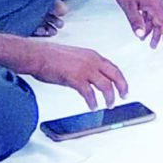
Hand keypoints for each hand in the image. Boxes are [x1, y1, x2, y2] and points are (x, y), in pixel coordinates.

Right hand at [13, 42, 128, 109]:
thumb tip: (91, 77)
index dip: (121, 79)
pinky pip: (89, 94)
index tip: (123, 87)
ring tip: (109, 105)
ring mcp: (85, 70)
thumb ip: (86, 65)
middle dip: (122, 88)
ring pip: (106, 86)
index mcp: (93, 56)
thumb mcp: (76, 57)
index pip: (113, 68)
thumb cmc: (51, 56)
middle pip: (115, 76)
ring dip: (109, 98)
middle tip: (124, 97)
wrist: (38, 55)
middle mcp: (92, 61)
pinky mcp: (75, 79)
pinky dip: (93, 102)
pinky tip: (93, 106)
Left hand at [105, 0, 162, 46]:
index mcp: (154, 3)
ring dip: (150, 25)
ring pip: (154, 14)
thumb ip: (136, 21)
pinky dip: (147, 16)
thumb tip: (141, 35)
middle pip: (160, 19)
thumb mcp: (128, 6)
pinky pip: (150, 7)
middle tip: (152, 44)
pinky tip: (140, 20)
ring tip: (143, 35)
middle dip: (156, 33)